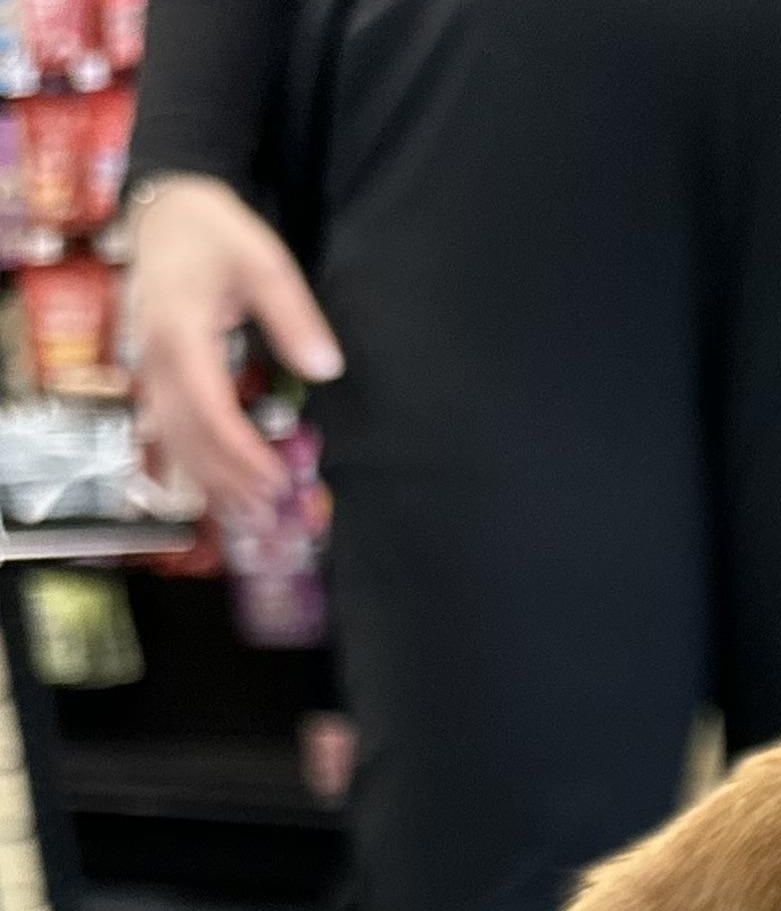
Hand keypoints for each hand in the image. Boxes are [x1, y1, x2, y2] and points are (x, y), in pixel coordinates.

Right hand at [124, 174, 342, 514]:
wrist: (163, 213)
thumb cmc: (214, 233)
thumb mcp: (263, 259)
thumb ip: (293, 314)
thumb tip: (323, 367)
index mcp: (179, 329)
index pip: (207, 405)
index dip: (240, 451)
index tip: (276, 480)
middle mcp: (154, 355)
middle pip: (187, 433)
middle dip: (229, 479)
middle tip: (272, 516)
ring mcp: (147, 366)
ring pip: (172, 438)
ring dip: (211, 482)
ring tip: (253, 519)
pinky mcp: (152, 374)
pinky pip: (167, 430)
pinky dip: (194, 466)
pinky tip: (222, 495)